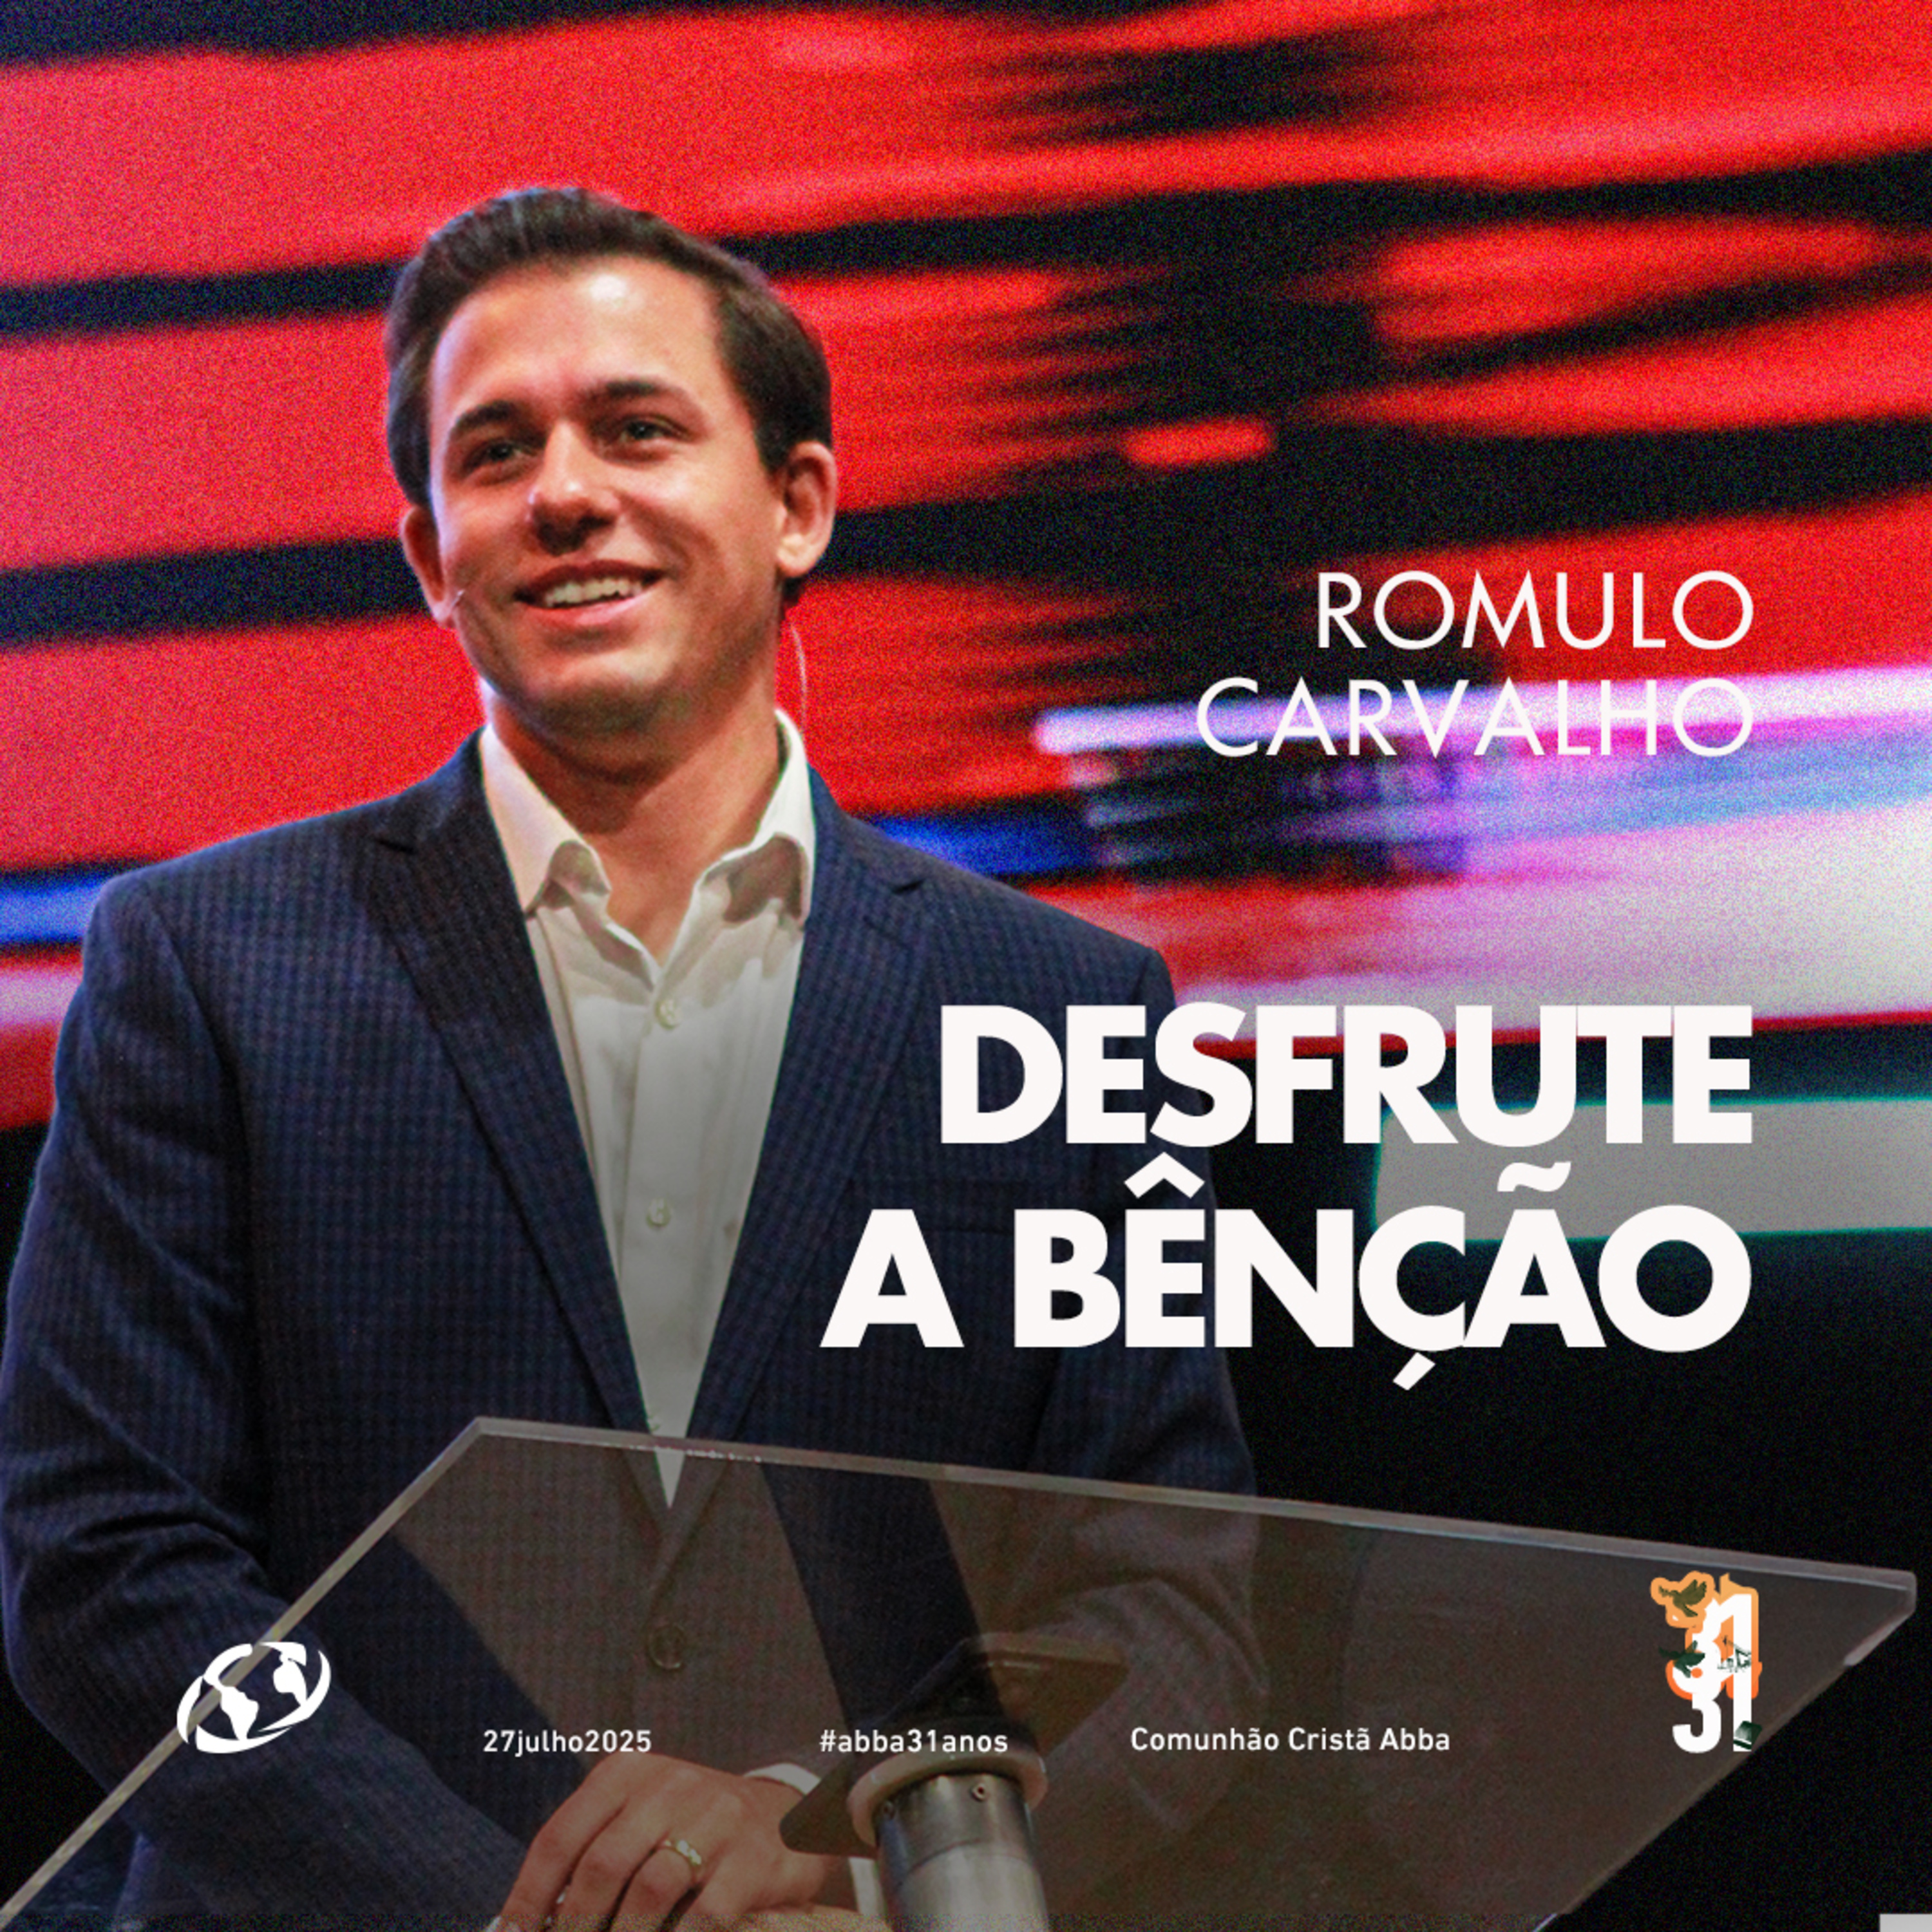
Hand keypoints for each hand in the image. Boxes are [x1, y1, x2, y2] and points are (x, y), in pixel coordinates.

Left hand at [497, 1751, 837, 1930]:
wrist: (779, 1817)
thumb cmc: (686, 1828)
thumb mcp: (637, 1818)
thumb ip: (589, 1856)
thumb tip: (531, 1923)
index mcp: (628, 1774)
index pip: (560, 1836)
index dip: (527, 1897)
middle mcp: (670, 1786)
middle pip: (602, 1863)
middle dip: (572, 1925)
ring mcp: (716, 1820)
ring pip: (650, 1888)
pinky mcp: (753, 1860)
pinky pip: (706, 1914)